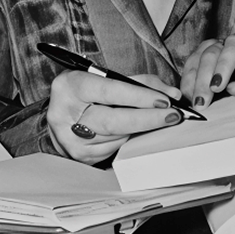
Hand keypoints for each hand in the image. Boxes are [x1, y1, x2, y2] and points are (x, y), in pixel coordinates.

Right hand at [46, 70, 183, 163]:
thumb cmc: (87, 91)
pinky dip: (129, 139)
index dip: (139, 97)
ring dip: (141, 129)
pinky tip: (136, 131)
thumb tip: (172, 94)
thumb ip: (139, 82)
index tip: (165, 101)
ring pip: (117, 136)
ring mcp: (70, 139)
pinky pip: (114, 148)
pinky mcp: (80, 156)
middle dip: (148, 119)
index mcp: (70, 86)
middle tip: (174, 116)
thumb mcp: (105, 77)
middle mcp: (65, 114)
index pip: (109, 91)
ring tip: (158, 120)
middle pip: (113, 121)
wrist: (60, 113)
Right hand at [180, 22, 234, 109]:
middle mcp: (233, 41)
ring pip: (200, 58)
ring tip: (196, 101)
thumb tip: (232, 89)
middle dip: (208, 77)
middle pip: (215, 52)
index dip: (227, 64)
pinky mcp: (207, 60)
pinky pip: (192, 67)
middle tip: (206, 98)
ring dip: (195, 81)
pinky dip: (188, 82)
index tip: (219, 83)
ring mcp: (218, 48)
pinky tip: (188, 96)